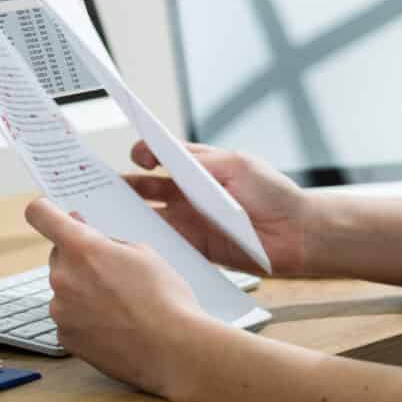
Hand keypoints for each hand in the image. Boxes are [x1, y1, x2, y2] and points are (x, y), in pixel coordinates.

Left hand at [24, 197, 213, 395]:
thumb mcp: (143, 253)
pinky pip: (69, 318)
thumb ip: (107, 240)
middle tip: (111, 271)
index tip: (51, 213)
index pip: (40, 214)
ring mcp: (60, 310)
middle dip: (78, 259)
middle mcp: (63, 277)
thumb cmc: (166, 301)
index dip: (45, 210)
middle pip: (58, 256)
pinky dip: (84, 319)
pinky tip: (113, 326)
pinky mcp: (65, 337)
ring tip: (120, 305)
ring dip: (82, 291)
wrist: (175, 351)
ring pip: (64, 289)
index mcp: (81, 248)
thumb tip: (85, 232)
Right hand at [122, 140, 316, 276]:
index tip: (134, 155)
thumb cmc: (274, 194)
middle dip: (125, 186)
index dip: (144, 154)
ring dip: (131, 216)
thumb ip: (200, 162)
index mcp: (200, 169)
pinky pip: (166, 245)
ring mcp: (191, 222)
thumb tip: (166, 156)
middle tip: (102, 186)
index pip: (163, 156)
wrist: (298, 234)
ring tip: (109, 215)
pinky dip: (149, 244)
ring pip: (151, 217)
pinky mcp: (196, 248)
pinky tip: (135, 242)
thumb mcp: (237, 166)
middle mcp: (191, 195)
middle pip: (148, 188)